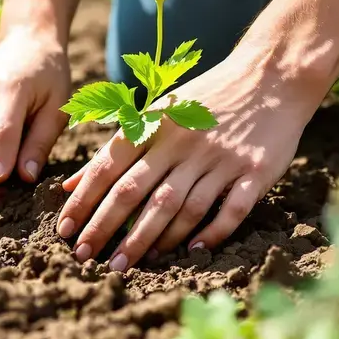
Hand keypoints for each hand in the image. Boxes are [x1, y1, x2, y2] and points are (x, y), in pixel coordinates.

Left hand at [55, 52, 325, 270]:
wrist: (272, 75)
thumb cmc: (207, 98)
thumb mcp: (159, 112)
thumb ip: (117, 147)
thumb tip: (73, 184)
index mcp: (157, 124)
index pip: (109, 166)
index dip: (85, 200)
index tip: (66, 230)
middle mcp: (183, 142)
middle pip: (137, 191)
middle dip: (106, 227)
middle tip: (85, 256)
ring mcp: (220, 158)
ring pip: (178, 206)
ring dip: (150, 239)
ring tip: (127, 263)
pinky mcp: (255, 171)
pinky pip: (231, 209)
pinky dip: (212, 232)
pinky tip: (192, 249)